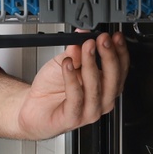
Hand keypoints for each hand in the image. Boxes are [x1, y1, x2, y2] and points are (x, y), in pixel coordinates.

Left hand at [14, 31, 128, 140]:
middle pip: (113, 78)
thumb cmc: (52, 88)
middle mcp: (102, 100)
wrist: (32, 108)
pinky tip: (67, 64)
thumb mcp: (65, 62)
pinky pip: (75, 96)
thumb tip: (83, 35)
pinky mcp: (73, 118)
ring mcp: (89, 111)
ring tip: (85, 48)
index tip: (114, 36)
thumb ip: (75, 50)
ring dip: (91, 64)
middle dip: (109, 56)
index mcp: (106, 86)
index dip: (120, 51)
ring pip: (95, 87)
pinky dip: (71, 78)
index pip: (120, 68)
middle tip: (102, 40)